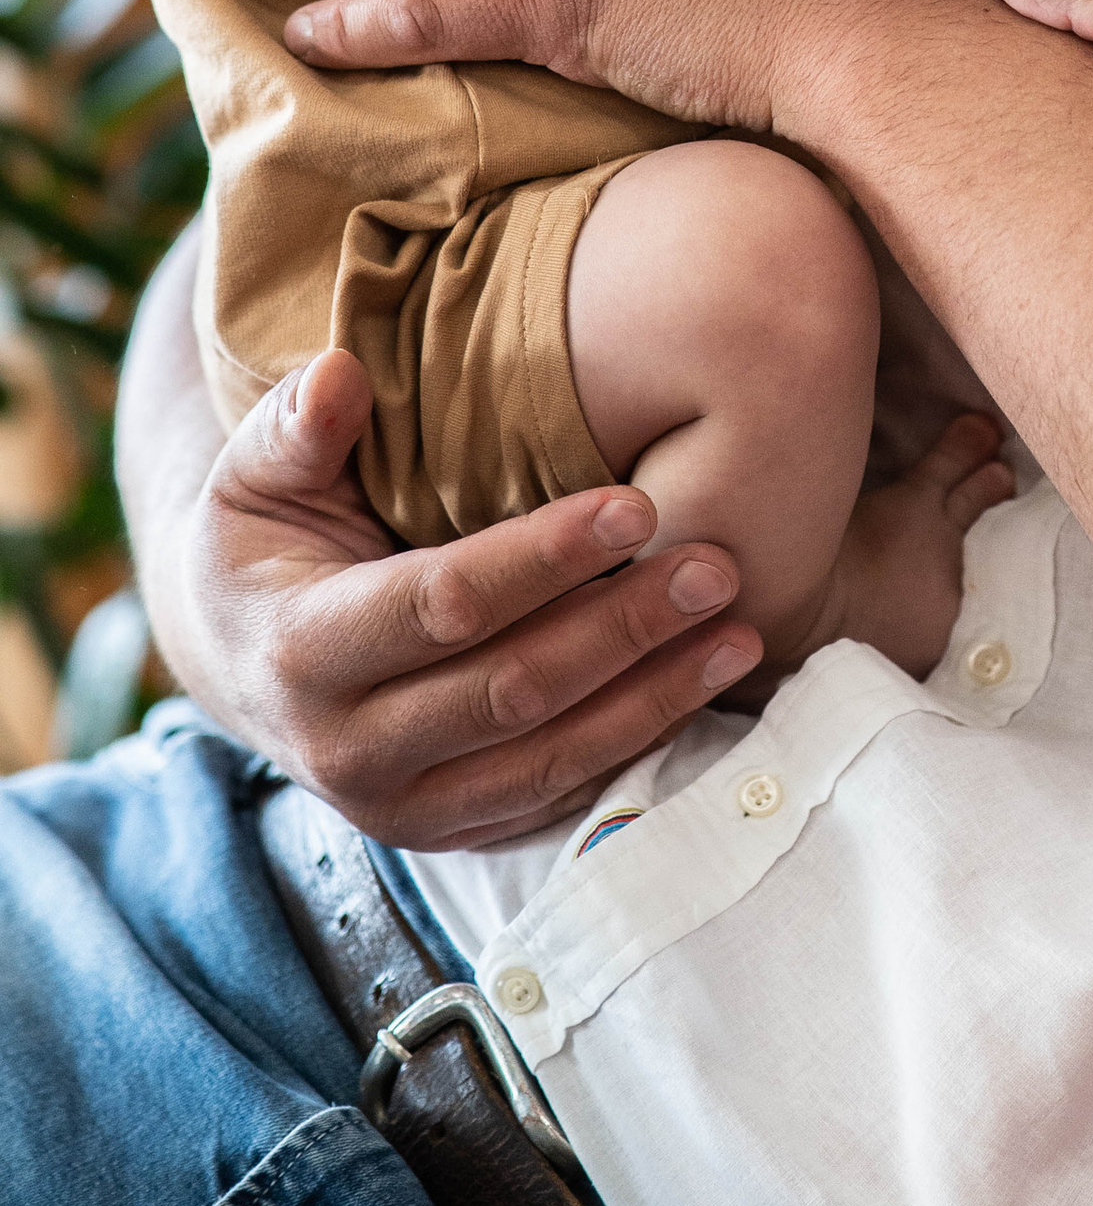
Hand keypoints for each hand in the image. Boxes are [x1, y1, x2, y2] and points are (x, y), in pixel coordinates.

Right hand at [158, 341, 760, 849]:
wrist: (239, 661)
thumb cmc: (261, 545)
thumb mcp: (252, 475)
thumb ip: (296, 424)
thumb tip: (342, 372)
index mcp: (302, 653)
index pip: (444, 606)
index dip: (544, 559)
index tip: (637, 504)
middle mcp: (349, 750)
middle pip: (512, 691)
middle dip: (624, 628)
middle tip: (717, 564)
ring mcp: (402, 808)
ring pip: (549, 758)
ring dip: (654, 695)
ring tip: (741, 629)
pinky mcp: (450, 833)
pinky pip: (557, 796)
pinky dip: (637, 744)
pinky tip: (705, 686)